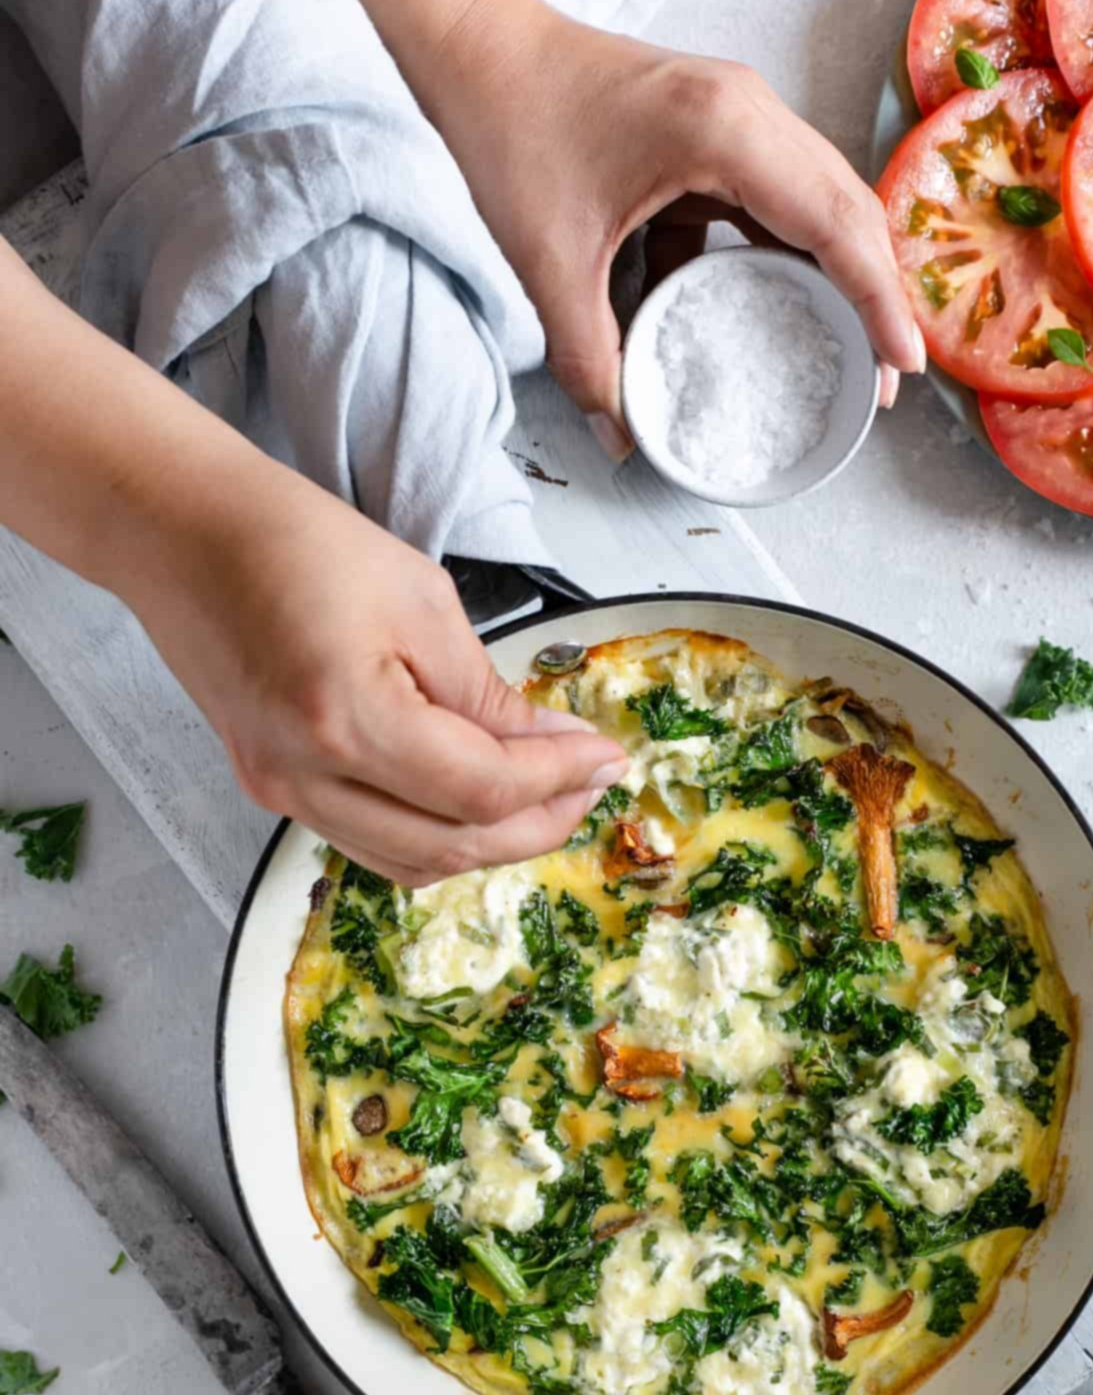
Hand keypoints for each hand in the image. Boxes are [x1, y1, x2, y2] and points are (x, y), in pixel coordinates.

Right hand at [121, 491, 627, 886]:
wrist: (181, 533)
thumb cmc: (293, 541)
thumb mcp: (419, 599)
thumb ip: (486, 692)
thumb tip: (551, 748)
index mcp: (345, 720)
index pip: (482, 789)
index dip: (559, 781)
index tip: (607, 757)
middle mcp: (304, 778)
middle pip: (452, 844)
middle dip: (539, 822)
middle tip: (591, 784)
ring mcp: (281, 792)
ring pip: (413, 861)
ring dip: (491, 841)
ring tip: (547, 796)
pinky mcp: (272, 788)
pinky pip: (372, 844)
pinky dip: (436, 835)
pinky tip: (475, 801)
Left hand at [414, 0, 924, 446]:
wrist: (476, 49)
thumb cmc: (510, 127)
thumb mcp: (547, 262)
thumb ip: (586, 358)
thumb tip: (621, 437)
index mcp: (725, 131)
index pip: (836, 224)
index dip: (880, 300)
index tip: (901, 364)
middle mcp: (750, 112)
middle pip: (849, 210)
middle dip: (875, 296)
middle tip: (884, 380)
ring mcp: (738, 114)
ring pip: (820, 203)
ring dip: (839, 276)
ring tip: (850, 352)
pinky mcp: (715, 128)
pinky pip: (775, 199)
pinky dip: (786, 256)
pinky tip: (780, 311)